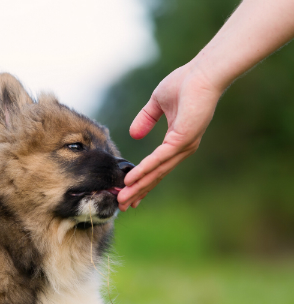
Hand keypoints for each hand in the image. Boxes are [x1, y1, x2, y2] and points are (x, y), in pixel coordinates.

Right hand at [117, 63, 222, 210]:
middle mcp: (182, 148)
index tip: (129, 193)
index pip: (158, 167)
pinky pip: (159, 160)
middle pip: (157, 176)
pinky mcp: (181, 141)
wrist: (203, 73)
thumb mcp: (157, 103)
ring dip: (138, 187)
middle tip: (122, 207)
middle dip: (138, 192)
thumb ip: (145, 119)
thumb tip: (134, 135)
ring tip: (123, 199)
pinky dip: (144, 171)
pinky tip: (132, 180)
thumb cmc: (185, 82)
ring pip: (156, 173)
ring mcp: (183, 146)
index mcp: (178, 141)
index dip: (143, 181)